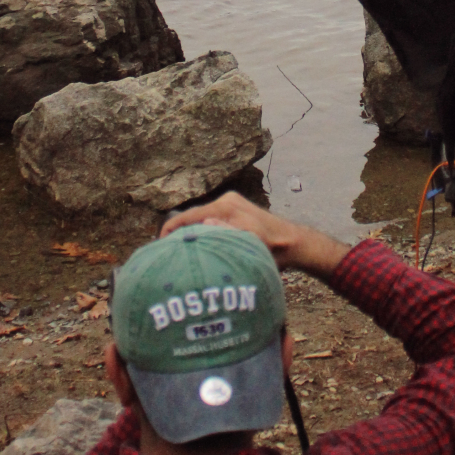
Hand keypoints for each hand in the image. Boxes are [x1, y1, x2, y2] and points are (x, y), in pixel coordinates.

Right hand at [161, 191, 349, 279]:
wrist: (294, 243)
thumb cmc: (275, 247)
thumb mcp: (252, 243)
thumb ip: (230, 234)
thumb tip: (204, 226)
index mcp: (227, 206)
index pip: (190, 215)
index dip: (172, 228)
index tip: (159, 243)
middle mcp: (226, 202)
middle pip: (192, 217)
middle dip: (178, 232)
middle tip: (164, 252)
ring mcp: (230, 206)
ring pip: (200, 221)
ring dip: (190, 234)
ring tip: (176, 252)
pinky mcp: (233, 214)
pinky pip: (209, 223)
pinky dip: (201, 233)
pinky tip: (196, 248)